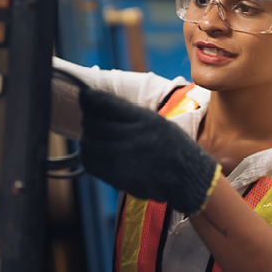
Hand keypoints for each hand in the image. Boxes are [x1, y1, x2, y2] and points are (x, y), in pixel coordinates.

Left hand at [78, 86, 220, 215]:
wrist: (187, 176)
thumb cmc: (173, 146)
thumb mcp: (156, 121)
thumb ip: (129, 114)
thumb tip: (99, 103)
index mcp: (144, 120)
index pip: (105, 104)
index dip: (88, 98)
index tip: (84, 95)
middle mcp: (133, 137)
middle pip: (93, 123)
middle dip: (87, 118)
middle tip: (89, 118)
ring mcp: (124, 158)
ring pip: (88, 143)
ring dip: (86, 138)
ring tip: (92, 137)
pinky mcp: (118, 176)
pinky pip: (91, 163)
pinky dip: (88, 156)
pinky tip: (94, 153)